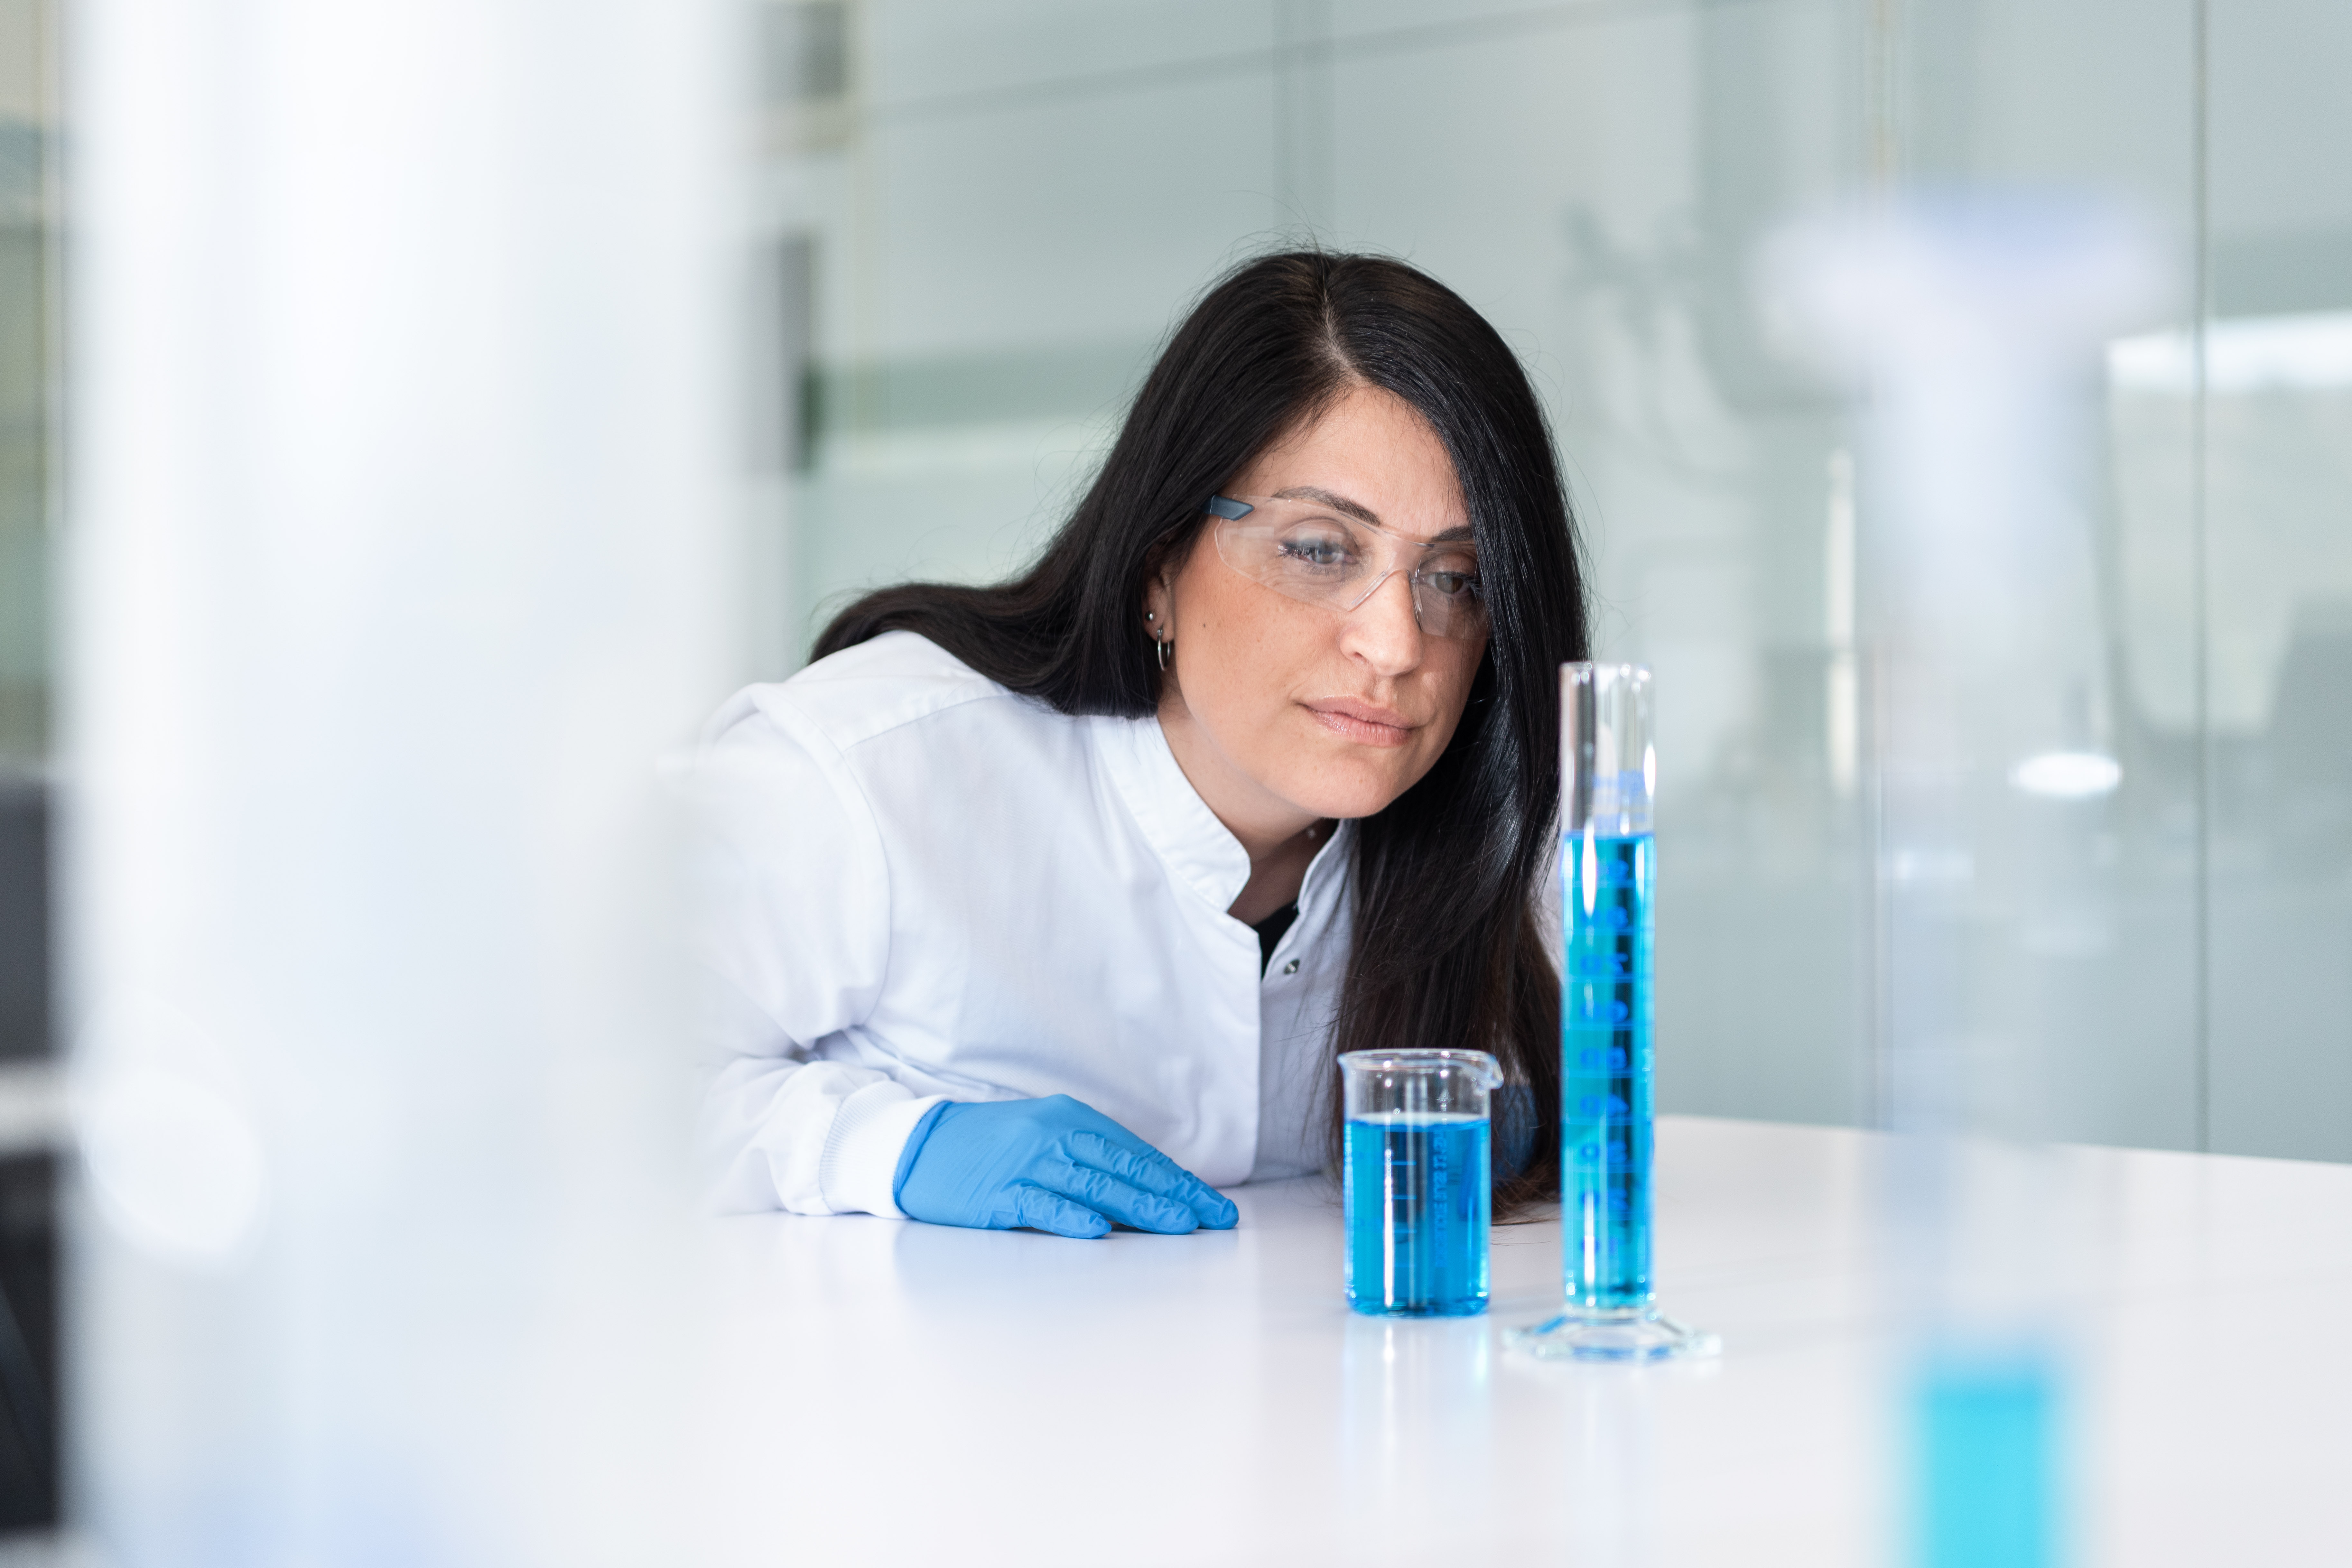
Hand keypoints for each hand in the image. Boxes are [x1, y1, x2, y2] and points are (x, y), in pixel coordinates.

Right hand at [892, 1095, 1239, 1238]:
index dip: (1178, 1180)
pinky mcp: (995, 1194)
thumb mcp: (1041, 1138)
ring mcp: (1023, 1163)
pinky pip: (1040, 1204)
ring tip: (1178, 1225)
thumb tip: (1145, 1190)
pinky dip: (1070, 1216)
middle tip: (1214, 1218)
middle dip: (1175, 1195)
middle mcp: (1051, 1135)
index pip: (1135, 1153)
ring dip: (1140, 1207)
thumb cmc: (985, 1148)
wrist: (915, 1147)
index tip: (1213, 1205)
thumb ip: (1088, 1158)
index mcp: (1067, 1119)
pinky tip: (1098, 1230)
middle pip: (1124, 1167)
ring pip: (1093, 1185)